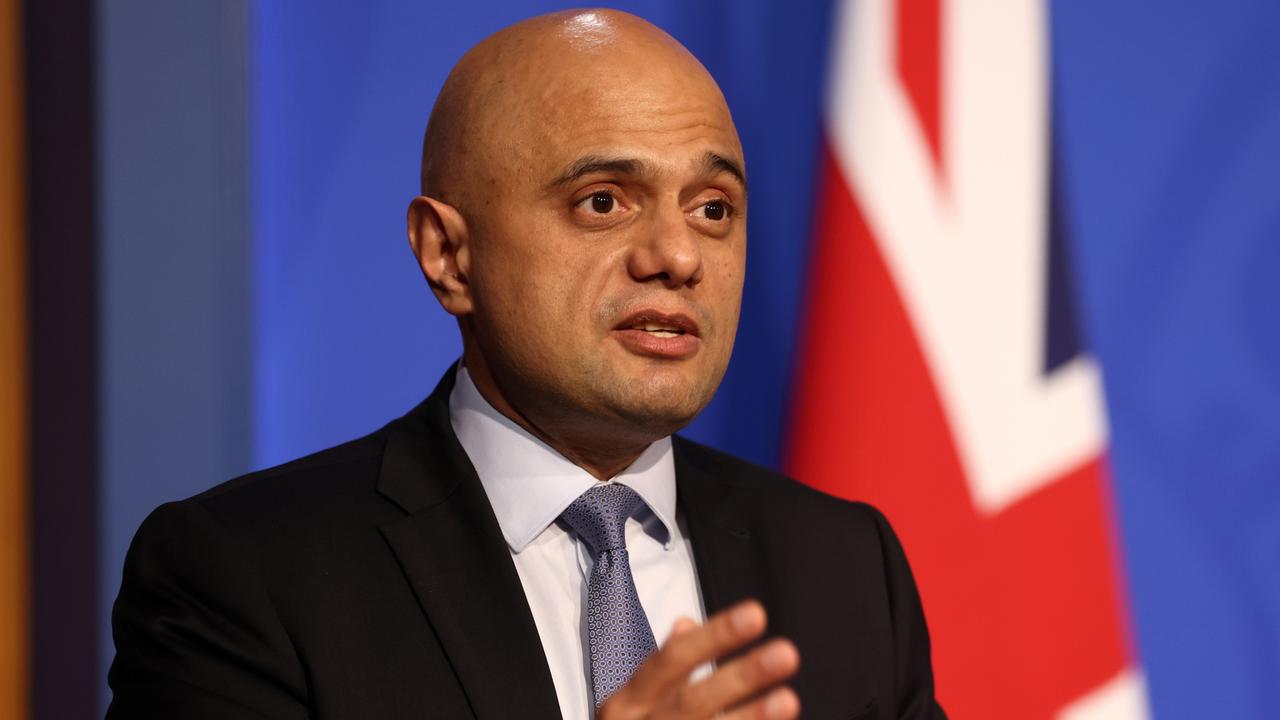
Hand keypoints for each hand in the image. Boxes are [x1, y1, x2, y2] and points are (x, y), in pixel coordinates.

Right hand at [598, 599, 800, 719]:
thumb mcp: (634, 701)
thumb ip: (664, 666)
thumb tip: (688, 623)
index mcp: (628, 703)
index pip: (672, 659)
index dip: (715, 636)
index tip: (756, 613)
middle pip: (693, 701)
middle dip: (740, 677)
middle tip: (786, 653)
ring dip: (751, 718)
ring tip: (789, 699)